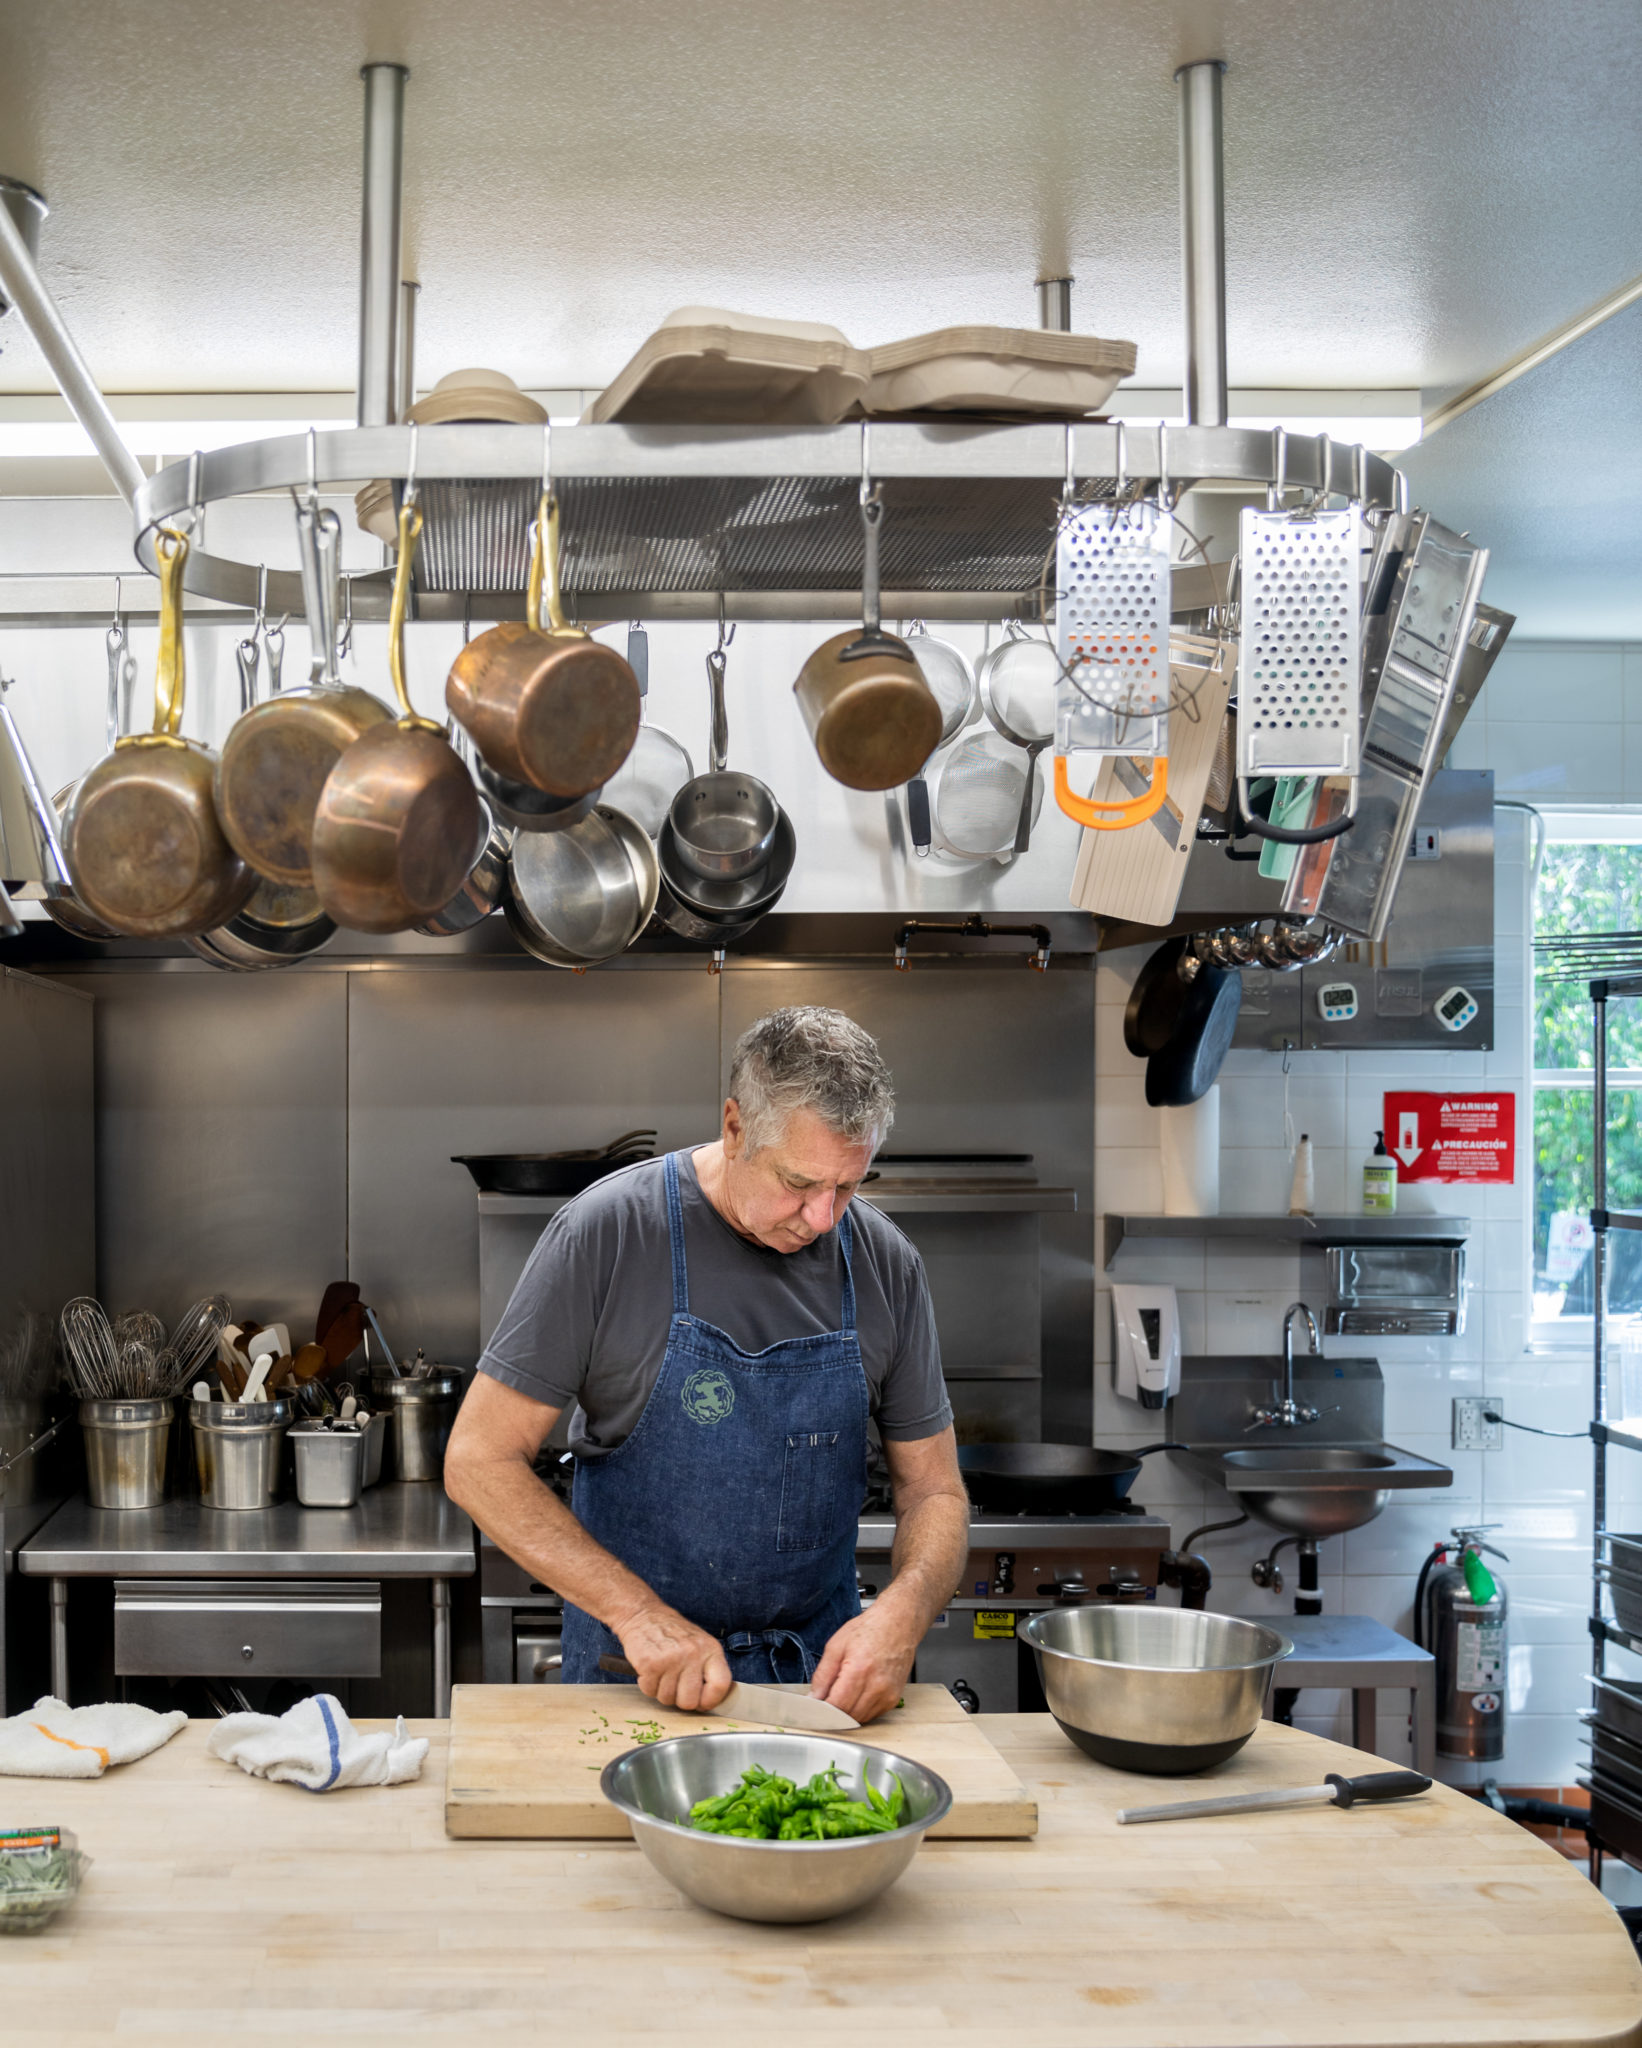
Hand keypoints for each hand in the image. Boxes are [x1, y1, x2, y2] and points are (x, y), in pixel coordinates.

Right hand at [613, 1604, 731, 1711]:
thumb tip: (711, 1700)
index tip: (702, 1703)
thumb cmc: (673, 1632)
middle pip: (690, 1701)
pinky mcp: (650, 1663)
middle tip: (675, 1687)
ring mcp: (671, 1659)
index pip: (721, 1685)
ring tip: (662, 1674)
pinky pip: (650, 1691)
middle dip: (680, 1700)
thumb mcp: (699, 1643)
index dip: (711, 1701)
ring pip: (667, 1699)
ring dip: (662, 1691)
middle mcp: (692, 1653)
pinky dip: (648, 1685)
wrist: (644, 1614)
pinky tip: (651, 1670)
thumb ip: (708, 1668)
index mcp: (710, 1649)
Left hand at [809, 1604, 918, 1724]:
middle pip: (847, 1716)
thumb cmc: (870, 1629)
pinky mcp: (893, 1699)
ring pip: (859, 1719)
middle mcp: (876, 1686)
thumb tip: (814, 1697)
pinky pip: (871, 1715)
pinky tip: (856, 1694)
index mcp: (859, 1670)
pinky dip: (859, 1710)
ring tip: (842, 1692)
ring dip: (846, 1712)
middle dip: (832, 1711)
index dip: (822, 1710)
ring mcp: (887, 1694)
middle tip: (825, 1699)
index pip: (837, 1706)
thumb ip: (822, 1674)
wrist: (899, 1623)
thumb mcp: (836, 1645)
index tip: (814, 1707)